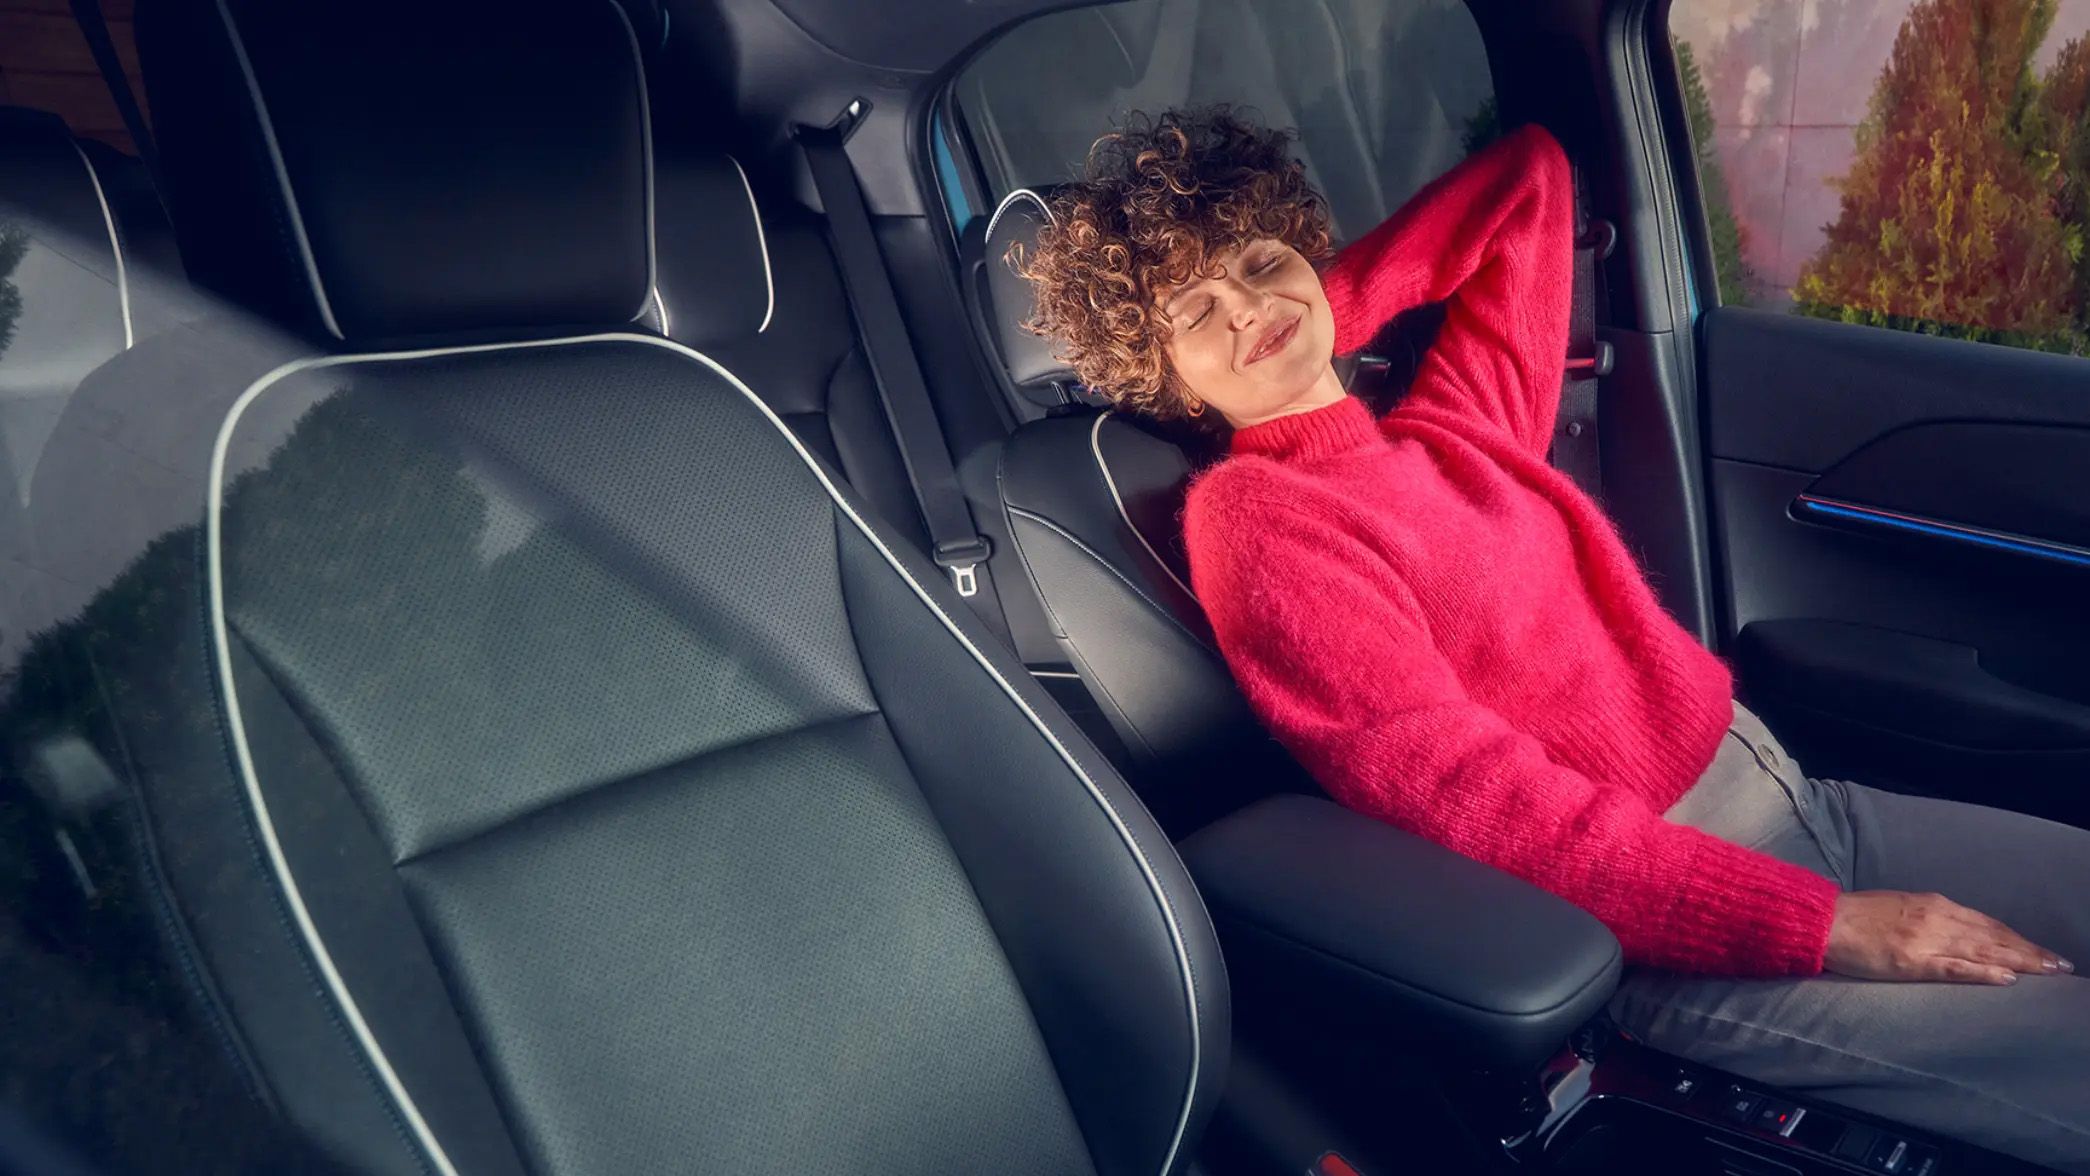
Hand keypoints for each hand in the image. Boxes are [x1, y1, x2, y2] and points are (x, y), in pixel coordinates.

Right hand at [1825, 891, 2072, 984]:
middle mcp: (1937, 917)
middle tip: (2062, 965)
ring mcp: (1926, 939)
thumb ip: (1928, 917)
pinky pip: (1956, 968)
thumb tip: (1955, 931)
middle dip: (2031, 951)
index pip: (1987, 923)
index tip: (2042, 951)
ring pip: (1985, 951)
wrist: (1822, 920)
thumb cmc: (1856, 916)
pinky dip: (1985, 973)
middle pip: (1994, 937)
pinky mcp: (1912, 960)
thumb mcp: (1899, 907)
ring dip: (2021, 961)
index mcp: (1933, 904)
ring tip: (2050, 972)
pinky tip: (2008, 979)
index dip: (2018, 938)